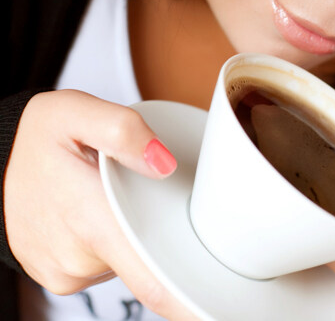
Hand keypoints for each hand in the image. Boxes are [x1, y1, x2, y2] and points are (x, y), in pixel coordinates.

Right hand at [5, 90, 196, 319]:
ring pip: (127, 262)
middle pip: (149, 265)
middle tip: (164, 200)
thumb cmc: (38, 134)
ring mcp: (64, 271)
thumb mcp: (79, 111)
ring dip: (137, 237)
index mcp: (89, 220)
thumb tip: (164, 164)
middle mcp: (76, 258)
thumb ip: (124, 131)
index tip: (218, 308)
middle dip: (168, 241)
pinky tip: (105, 213)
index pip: (152, 282)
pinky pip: (103, 262)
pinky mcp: (57, 274)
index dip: (189, 303)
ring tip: (124, 199)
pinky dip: (115, 241)